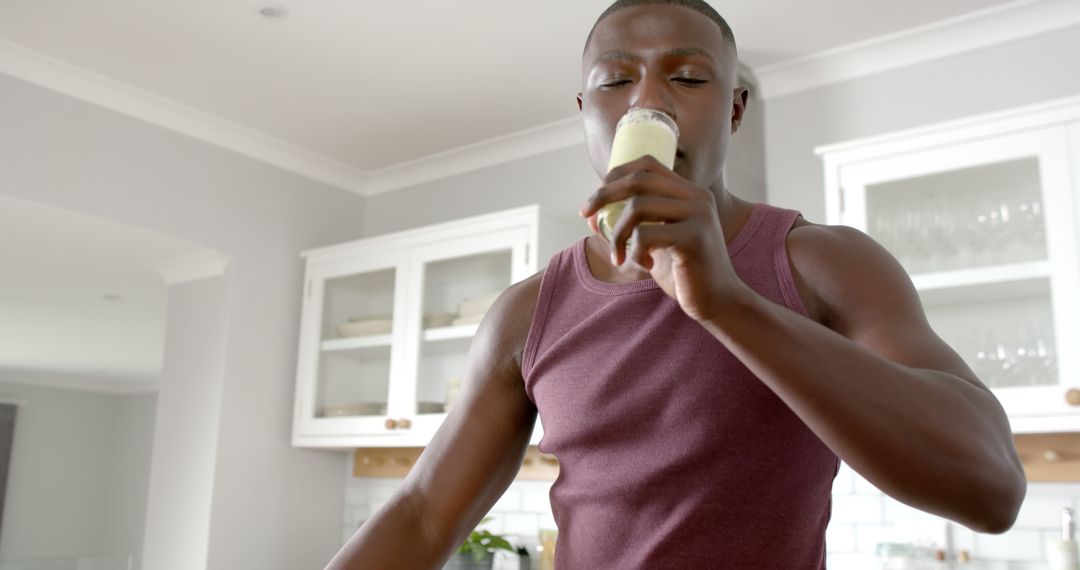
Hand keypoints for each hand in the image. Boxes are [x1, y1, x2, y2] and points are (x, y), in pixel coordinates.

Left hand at [578, 155, 749, 321]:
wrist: (719, 301)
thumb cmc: (683, 273)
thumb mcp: (652, 245)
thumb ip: (627, 227)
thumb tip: (589, 216)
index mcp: (689, 192)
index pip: (647, 164)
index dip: (615, 175)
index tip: (593, 200)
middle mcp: (697, 197)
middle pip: (639, 179)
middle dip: (603, 195)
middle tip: (585, 217)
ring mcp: (698, 215)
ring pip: (638, 206)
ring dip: (617, 233)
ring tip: (619, 256)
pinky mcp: (694, 237)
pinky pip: (646, 235)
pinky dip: (635, 252)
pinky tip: (646, 266)